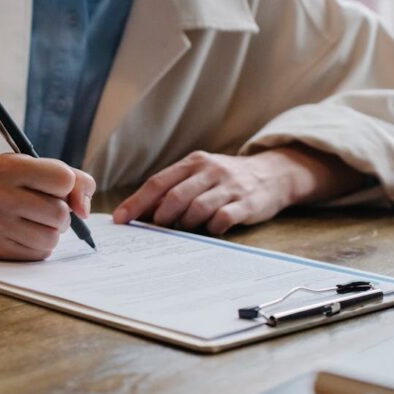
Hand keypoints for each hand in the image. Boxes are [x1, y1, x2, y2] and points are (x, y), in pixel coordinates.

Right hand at [0, 154, 94, 260]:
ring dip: (53, 231)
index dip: (67, 185)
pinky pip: (39, 254)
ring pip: (52, 237)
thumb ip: (74, 179)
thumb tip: (84, 211)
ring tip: (38, 221)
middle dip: (62, 212)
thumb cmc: (11, 182)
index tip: (55, 186)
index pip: (64, 179)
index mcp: (8, 167)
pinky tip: (26, 233)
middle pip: (60, 213)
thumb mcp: (36, 166)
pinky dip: (41, 245)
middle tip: (48, 207)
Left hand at [112, 147, 365, 234]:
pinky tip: (210, 230)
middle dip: (160, 217)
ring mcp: (229, 186)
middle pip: (175, 196)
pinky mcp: (247, 203)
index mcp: (193, 163)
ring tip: (184, 229)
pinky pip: (223, 218)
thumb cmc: (225, 179)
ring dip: (184, 224)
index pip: (158, 183)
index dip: (137, 202)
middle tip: (154, 230)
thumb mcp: (199, 174)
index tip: (120, 220)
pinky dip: (211, 228)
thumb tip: (138, 212)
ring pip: (197, 208)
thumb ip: (173, 189)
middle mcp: (210, 171)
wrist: (273, 174)